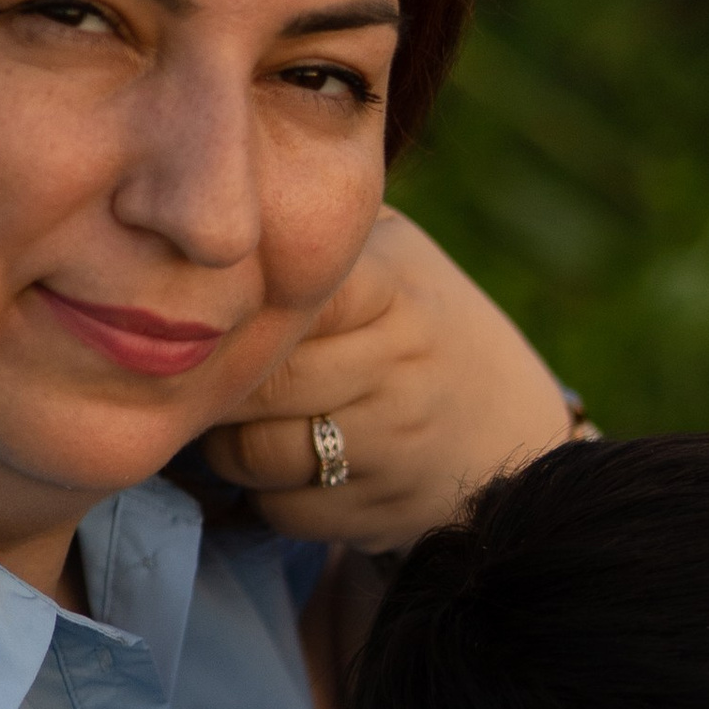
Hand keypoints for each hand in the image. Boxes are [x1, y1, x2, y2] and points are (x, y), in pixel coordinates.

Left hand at [197, 208, 577, 548]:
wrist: (514, 426)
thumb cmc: (427, 323)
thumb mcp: (397, 253)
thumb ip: (322, 230)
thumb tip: (220, 195)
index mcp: (393, 291)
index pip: (288, 291)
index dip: (231, 305)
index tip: (205, 307)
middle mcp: (396, 368)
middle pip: (259, 381)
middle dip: (213, 382)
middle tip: (194, 375)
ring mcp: (393, 447)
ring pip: (255, 454)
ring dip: (228, 444)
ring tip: (239, 421)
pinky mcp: (382, 513)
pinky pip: (281, 511)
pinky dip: (265, 493)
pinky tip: (283, 466)